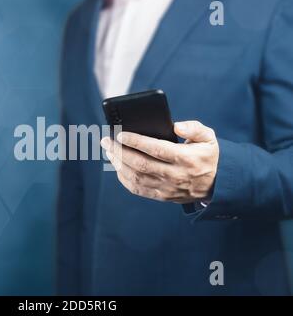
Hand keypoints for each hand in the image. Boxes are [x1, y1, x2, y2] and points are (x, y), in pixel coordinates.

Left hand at [100, 121, 218, 203]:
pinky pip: (137, 189)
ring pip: (136, 177)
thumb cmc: (208, 156)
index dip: (137, 142)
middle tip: (106, 140)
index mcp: (186, 159)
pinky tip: (116, 165)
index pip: (157, 149)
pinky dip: (123, 178)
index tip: (120, 134)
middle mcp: (175, 175)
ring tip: (108, 150)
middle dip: (120, 151)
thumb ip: (194, 129)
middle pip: (141, 164)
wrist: (217, 185)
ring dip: (118, 163)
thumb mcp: (209, 138)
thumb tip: (176, 126)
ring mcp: (167, 188)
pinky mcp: (161, 196)